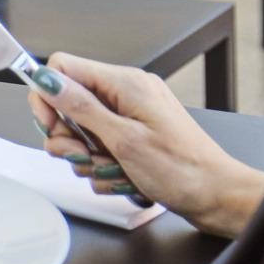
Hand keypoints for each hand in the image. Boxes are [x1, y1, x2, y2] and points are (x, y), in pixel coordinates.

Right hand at [30, 53, 263, 237]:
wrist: (216, 195)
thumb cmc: (182, 169)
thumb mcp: (124, 139)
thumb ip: (81, 108)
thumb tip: (47, 80)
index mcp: (124, 83)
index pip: (63, 68)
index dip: (46, 95)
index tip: (49, 125)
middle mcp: (125, 94)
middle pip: (68, 105)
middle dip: (70, 137)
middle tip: (87, 155)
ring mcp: (129, 117)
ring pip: (80, 134)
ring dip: (89, 159)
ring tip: (116, 170)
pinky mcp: (132, 138)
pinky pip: (98, 151)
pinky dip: (105, 168)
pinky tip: (125, 177)